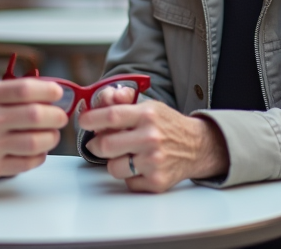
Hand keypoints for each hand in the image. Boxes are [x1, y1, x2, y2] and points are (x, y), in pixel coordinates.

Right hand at [0, 78, 67, 179]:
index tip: (58, 94)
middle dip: (56, 115)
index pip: (26, 90)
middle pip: (35, 116)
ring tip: (51, 133)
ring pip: (35, 142)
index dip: (49, 91)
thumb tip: (43, 90)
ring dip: (51, 137)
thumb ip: (7, 89)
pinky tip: (38, 149)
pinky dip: (39, 156)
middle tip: (60, 116)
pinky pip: (25, 164)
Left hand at [80, 99, 227, 191]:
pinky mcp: (157, 181)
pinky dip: (130, 176)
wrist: (197, 147)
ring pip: (113, 167)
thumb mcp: (149, 107)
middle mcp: (151, 138)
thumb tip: (103, 98)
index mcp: (147, 115)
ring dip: (114, 162)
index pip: (110, 116)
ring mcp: (154, 162)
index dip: (90, 119)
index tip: (83, 121)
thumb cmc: (167, 125)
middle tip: (97, 143)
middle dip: (96, 145)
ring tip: (126, 155)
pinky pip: (128, 182)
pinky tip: (141, 166)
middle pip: (106, 145)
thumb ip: (124, 102)